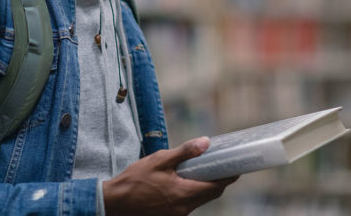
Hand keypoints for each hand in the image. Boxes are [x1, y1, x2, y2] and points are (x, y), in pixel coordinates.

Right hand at [102, 137, 238, 215]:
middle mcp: (184, 209)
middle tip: (223, 166)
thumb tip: (206, 143)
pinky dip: (193, 193)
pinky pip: (188, 205)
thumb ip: (184, 152)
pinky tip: (186, 182)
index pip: (216, 187)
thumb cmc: (135, 181)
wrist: (114, 203)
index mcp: (184, 194)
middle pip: (210, 195)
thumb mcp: (160, 160)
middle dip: (219, 181)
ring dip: (205, 187)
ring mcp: (177, 215)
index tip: (236, 167)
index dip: (228, 177)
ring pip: (199, 200)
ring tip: (205, 170)